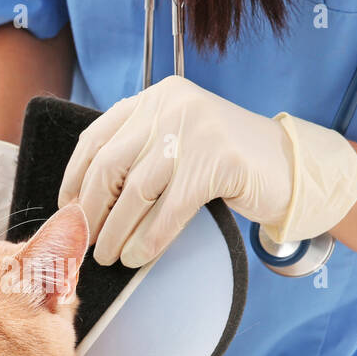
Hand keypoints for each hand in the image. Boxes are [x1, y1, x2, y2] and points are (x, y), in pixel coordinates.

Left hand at [59, 76, 356, 266]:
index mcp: (155, 98)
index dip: (74, 177)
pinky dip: (150, 238)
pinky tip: (139, 257)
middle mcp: (171, 106)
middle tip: (87, 241)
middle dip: (92, 210)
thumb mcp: (178, 143)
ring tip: (110, 256)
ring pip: (137, 191)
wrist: (290, 167)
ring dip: (117, 231)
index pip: (96, 137)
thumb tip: (85, 200)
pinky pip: (170, 209)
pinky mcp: (219, 160)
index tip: (66, 208)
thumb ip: (139, 153)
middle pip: (110, 166)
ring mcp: (196, 130)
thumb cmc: (227, 163)